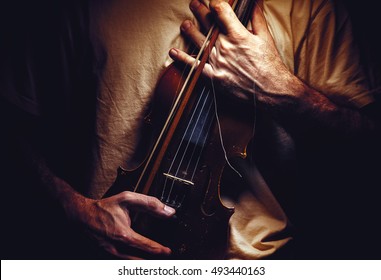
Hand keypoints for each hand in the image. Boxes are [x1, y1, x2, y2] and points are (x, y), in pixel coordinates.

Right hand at [65, 190, 175, 258]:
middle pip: (140, 259)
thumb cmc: (104, 207)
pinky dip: (132, 260)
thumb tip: (168, 212)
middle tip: (164, 258)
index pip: (146, 246)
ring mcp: (111, 253)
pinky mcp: (107, 254)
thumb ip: (149, 204)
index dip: (159, 250)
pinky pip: (123, 260)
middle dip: (153, 259)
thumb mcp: (127, 199)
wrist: (81, 214)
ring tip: (155, 260)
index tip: (168, 251)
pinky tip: (140, 257)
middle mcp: (117, 247)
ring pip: (131, 262)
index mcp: (123, 235)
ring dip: (143, 261)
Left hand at [169, 0, 304, 105]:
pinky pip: (194, 66)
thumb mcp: (265, 37)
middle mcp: (224, 46)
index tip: (214, 2)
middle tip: (194, 4)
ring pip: (198, 41)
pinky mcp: (213, 77)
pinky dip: (182, 59)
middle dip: (199, 10)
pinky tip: (173, 52)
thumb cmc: (270, 65)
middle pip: (207, 23)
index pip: (220, 11)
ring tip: (184, 24)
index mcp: (237, 34)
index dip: (215, 3)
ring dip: (189, 30)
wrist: (270, 91)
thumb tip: (255, 0)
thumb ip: (257, 17)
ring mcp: (217, 62)